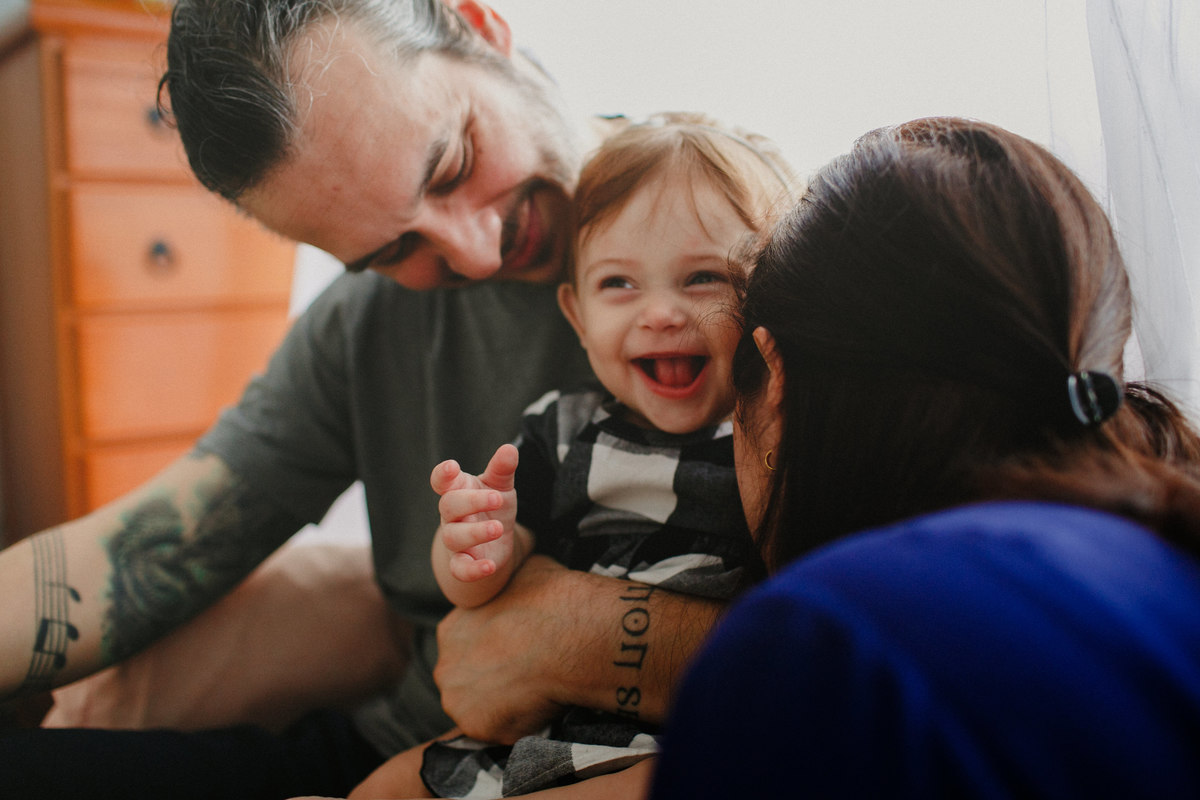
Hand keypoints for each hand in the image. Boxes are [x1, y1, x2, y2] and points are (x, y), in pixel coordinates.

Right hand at [431, 444, 519, 581]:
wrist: (495, 539)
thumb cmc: (493, 504)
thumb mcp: (500, 485)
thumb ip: (502, 469)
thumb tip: (510, 449)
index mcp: (458, 490)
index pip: (441, 481)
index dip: (442, 474)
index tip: (451, 467)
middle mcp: (452, 515)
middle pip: (448, 506)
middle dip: (471, 501)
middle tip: (498, 498)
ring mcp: (455, 538)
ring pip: (453, 537)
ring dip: (475, 533)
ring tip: (498, 529)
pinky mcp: (463, 562)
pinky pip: (459, 568)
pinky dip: (472, 570)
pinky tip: (489, 566)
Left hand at [434, 555, 580, 742]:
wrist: (569, 633)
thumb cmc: (549, 597)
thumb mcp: (521, 572)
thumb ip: (508, 587)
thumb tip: (516, 579)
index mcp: (450, 631)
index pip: (465, 647)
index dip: (492, 649)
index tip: (516, 648)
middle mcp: (446, 669)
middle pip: (466, 682)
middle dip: (492, 680)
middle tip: (528, 672)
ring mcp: (462, 703)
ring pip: (482, 710)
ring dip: (504, 705)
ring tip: (538, 690)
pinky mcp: (485, 730)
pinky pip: (505, 732)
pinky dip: (523, 724)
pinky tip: (544, 704)